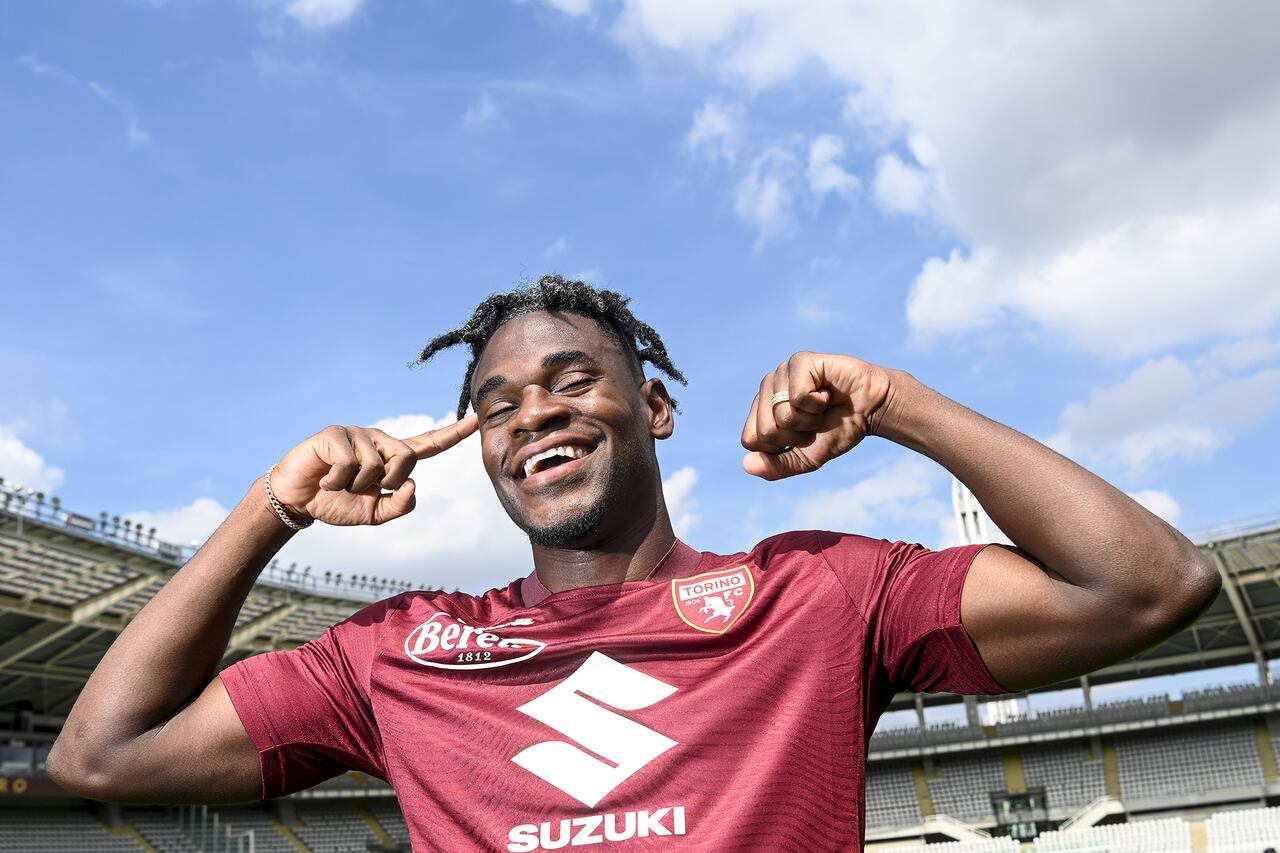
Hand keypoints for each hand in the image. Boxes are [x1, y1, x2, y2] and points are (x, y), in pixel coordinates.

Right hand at [266, 415, 478, 526]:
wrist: (299, 502)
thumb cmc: (337, 503)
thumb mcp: (374, 514)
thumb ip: (399, 505)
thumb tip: (412, 483)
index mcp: (392, 457)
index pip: (428, 444)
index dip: (452, 434)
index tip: (476, 421)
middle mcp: (379, 441)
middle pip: (407, 457)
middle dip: (386, 481)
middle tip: (362, 489)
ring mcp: (357, 434)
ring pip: (376, 463)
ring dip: (355, 484)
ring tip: (339, 483)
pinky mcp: (335, 433)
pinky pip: (349, 461)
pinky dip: (336, 481)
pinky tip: (325, 479)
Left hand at [741, 353, 894, 480]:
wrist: (871, 409)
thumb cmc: (837, 429)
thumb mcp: (806, 458)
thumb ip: (776, 466)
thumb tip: (746, 465)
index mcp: (762, 409)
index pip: (751, 440)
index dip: (781, 447)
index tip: (802, 435)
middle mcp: (767, 388)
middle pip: (765, 431)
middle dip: (797, 434)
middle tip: (814, 419)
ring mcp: (781, 372)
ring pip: (782, 414)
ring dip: (811, 419)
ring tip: (822, 405)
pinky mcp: (799, 361)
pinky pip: (798, 397)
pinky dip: (819, 403)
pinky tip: (827, 392)